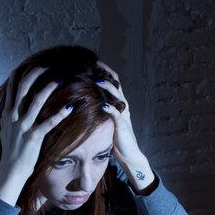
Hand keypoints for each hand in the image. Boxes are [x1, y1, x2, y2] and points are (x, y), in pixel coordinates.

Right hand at [0, 67, 72, 205]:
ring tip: (60, 80)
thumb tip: (6, 108)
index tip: (33, 64)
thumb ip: (7, 117)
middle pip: (23, 89)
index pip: (12, 88)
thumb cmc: (11, 151)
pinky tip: (69, 107)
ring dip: (49, 89)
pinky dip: (59, 114)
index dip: (22, 73)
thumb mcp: (5, 130)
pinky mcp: (33, 138)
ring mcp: (23, 127)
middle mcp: (14, 117)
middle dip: (35, 75)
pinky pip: (48, 123)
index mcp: (7, 114)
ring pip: (35, 102)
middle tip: (48, 66)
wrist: (11, 170)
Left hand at [95, 61, 154, 192]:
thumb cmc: (116, 137)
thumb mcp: (107, 120)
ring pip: (117, 96)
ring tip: (98, 80)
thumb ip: (100, 109)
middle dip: (105, 73)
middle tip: (93, 64)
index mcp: (118, 102)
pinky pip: (117, 115)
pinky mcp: (122, 126)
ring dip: (108, 88)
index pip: (113, 80)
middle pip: (116, 83)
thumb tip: (84, 99)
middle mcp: (122, 105)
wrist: (130, 154)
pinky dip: (110, 109)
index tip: (91, 60)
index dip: (103, 69)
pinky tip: (103, 105)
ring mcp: (123, 115)